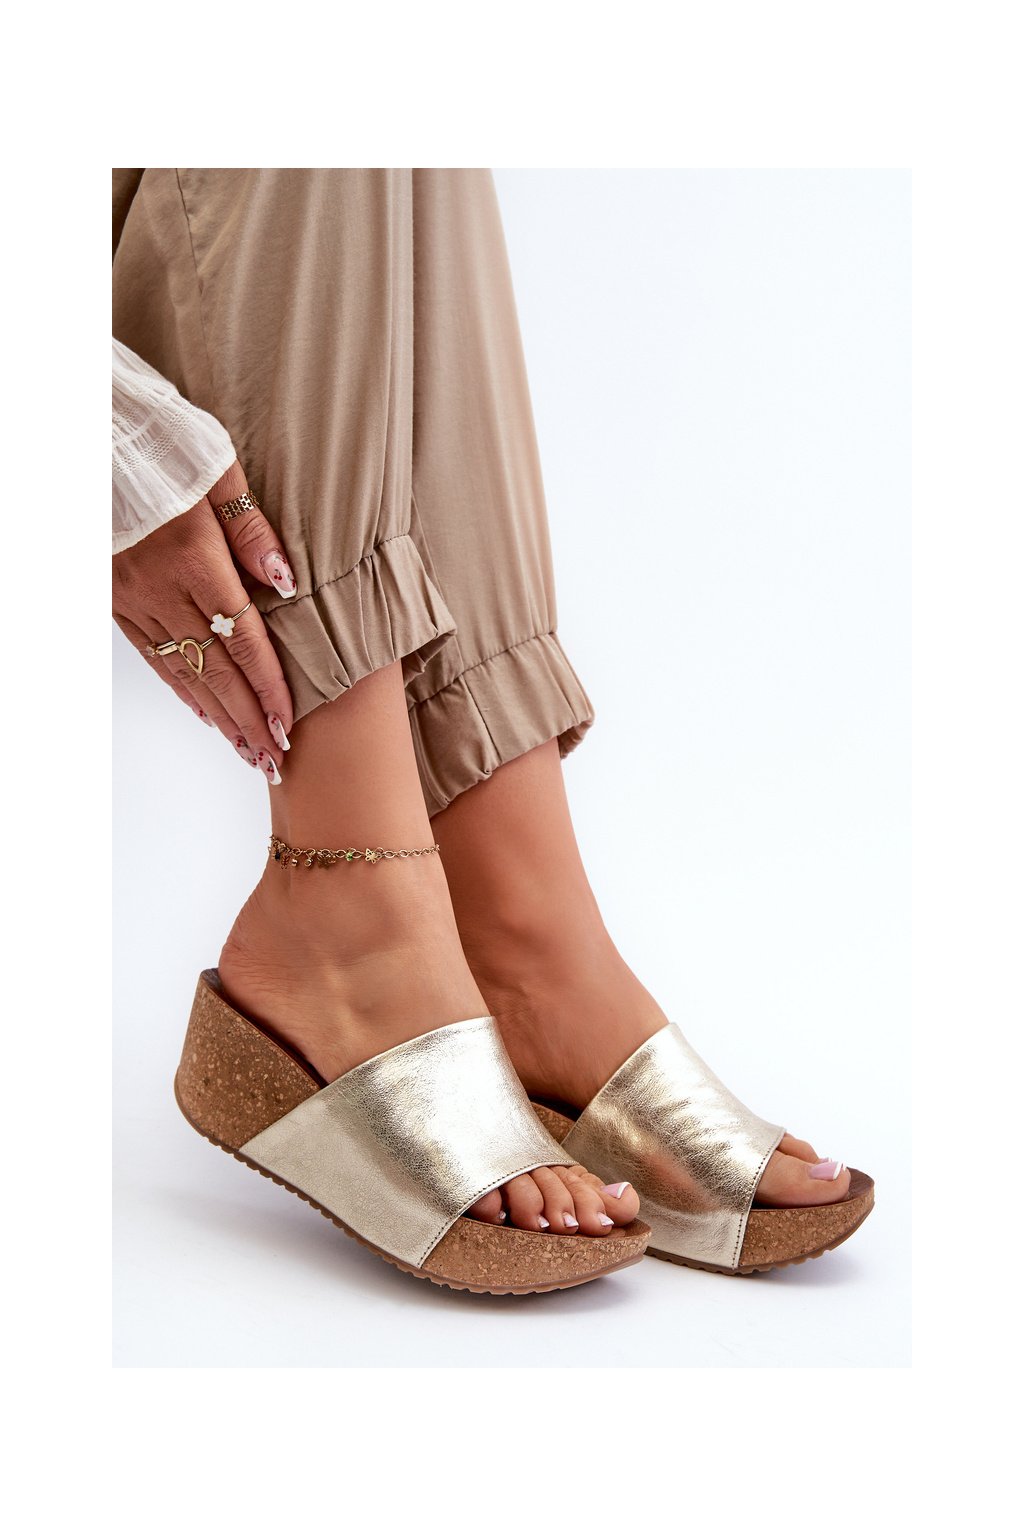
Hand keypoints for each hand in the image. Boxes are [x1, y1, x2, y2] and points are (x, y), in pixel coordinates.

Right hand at [113, 460, 296, 781]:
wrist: (85, 434)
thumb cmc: (157, 442)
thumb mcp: (215, 469)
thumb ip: (251, 529)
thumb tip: (285, 580)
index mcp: (194, 558)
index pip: (242, 640)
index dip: (267, 688)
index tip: (289, 725)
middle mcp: (160, 588)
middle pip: (214, 670)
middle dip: (247, 721)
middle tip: (273, 761)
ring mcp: (132, 598)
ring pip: (181, 671)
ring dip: (217, 717)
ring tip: (247, 751)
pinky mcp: (112, 599)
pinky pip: (152, 654)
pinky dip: (181, 689)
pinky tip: (203, 713)